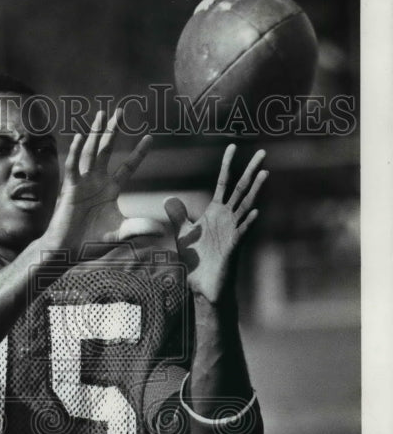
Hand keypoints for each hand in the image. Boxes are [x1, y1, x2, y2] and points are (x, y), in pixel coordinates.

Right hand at [46, 110, 165, 256]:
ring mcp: (82, 183)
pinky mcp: (70, 189)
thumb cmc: (90, 244)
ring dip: (95, 133)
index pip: (127, 166)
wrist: (67, 251)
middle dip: (113, 130)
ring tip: (101, 113)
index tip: (150, 137)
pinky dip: (76, 151)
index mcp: (109, 190)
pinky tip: (81, 136)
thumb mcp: (120, 234)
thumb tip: (161, 231)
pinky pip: (73, 167)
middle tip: (120, 110)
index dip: (138, 152)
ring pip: (90, 152)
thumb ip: (139, 229)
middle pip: (106, 150)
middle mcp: (96, 182)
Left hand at [164, 145, 267, 304]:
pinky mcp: (233, 248)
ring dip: (255, 190)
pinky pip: (242, 231)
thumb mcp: (183, 235)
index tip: (232, 146)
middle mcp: (227, 219)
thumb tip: (168, 198)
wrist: (202, 287)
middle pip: (240, 189)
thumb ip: (178, 216)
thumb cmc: (196, 262)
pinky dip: (248, 221)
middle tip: (263, 152)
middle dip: (250, 171)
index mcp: (215, 213)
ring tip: (265, 172)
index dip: (227, 165)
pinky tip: (255, 211)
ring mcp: (232, 231)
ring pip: (246, 206)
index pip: (223, 183)